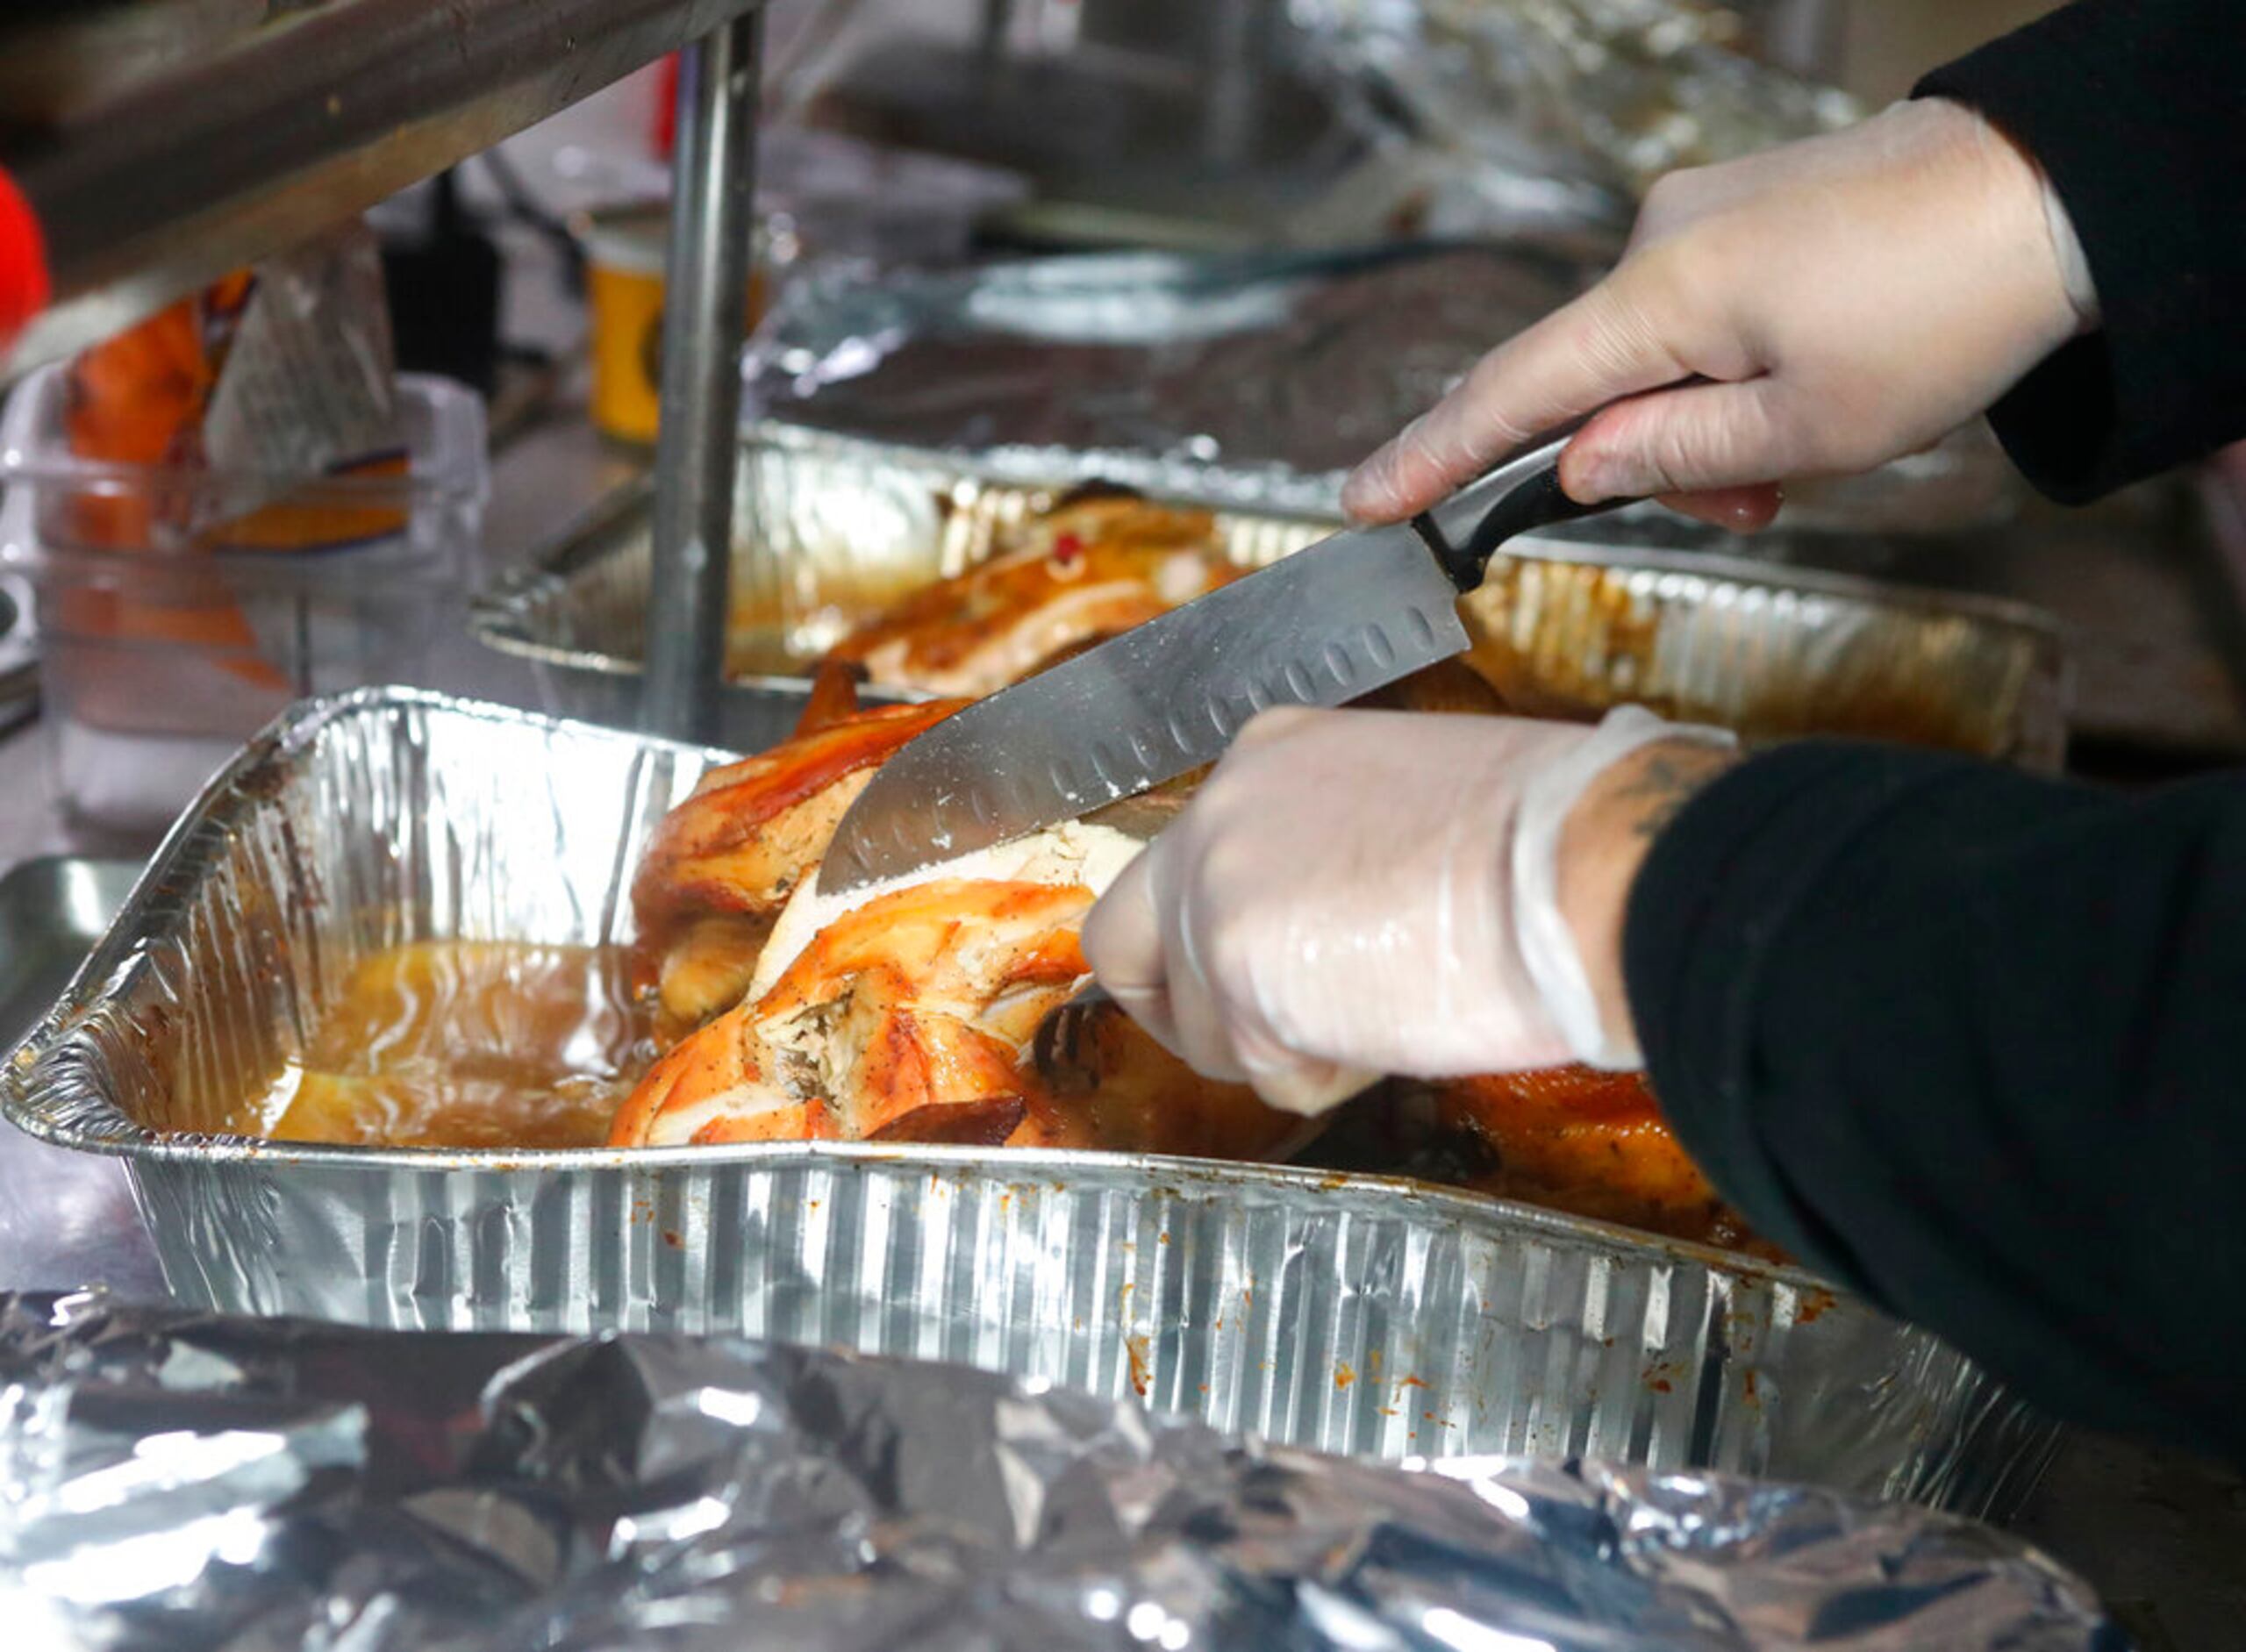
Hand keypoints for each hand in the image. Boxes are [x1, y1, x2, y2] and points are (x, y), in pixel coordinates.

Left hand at [1080, 706, 1735, 1114]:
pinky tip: (1392, 1032)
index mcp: (1267, 757)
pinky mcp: (1236, 970)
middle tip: (1276, 1035)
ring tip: (1384, 1017)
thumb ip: (1327, 853)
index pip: (1186, 864)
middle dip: (1189, 1010)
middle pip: (1128, 940)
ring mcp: (1215, 889)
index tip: (1276, 971)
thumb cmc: (1548, 842)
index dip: (1222, 937)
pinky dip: (1323, 1079)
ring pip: (1199, 1028)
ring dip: (1281, 1052)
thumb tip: (1317, 929)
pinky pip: (1261, 1072)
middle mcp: (1220, 810)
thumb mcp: (1410, 805)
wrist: (1588, 865)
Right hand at [1342, 99, 2094, 530]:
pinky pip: (1699, 315)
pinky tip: (1803, 403)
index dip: (1434, 456)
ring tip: (1798, 466)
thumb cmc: (1943, 315)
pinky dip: (1729, 380)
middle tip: (1742, 511)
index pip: (1512, 392)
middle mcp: (1662, 240)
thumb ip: (1673, 456)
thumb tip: (1581, 465)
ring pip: (1655, 356)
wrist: (2056, 193)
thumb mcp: (1806, 429)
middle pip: (1590, 382)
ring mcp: (1707, 216)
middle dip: (1638, 464)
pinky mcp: (1751, 211)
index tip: (1364, 498)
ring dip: (1702, 430)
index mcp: (1661, 296)